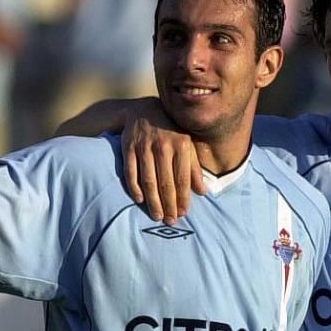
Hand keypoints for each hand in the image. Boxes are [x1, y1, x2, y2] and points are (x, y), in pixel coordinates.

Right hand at [122, 98, 204, 223]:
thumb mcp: (188, 146)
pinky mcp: (128, 147)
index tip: (183, 213)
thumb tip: (203, 192)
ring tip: (157, 215)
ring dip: (153, 201)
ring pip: (149, 180)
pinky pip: (131, 171)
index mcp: (181, 145)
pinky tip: (139, 200)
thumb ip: (194, 168)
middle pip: (165, 182)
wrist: (146, 110)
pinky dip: (134, 187)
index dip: (183, 198)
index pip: (182, 179)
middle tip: (170, 221)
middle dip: (169, 204)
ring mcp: (144, 146)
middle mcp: (163, 146)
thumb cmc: (172, 132)